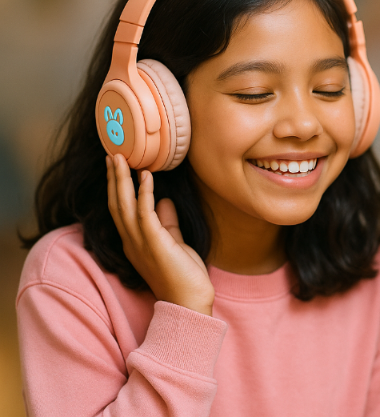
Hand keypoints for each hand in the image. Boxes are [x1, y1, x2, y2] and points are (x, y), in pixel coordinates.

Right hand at [106, 154, 214, 315]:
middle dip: (114, 178)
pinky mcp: (154, 243)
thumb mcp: (175, 244)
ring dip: (122, 180)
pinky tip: (146, 176)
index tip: (118, 167)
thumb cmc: (184, 276)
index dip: (118, 188)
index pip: (121, 210)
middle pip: (116, 204)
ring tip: (122, 158)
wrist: (190, 302)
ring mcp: (140, 243)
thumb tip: (165, 201)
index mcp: (135, 242)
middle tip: (113, 154)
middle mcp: (132, 241)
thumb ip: (168, 224)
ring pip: (124, 205)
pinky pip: (144, 213)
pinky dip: (144, 192)